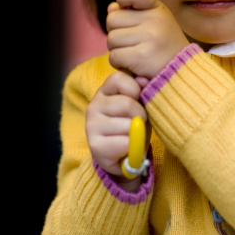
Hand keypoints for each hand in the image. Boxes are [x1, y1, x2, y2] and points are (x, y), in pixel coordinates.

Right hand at [86, 70, 149, 191]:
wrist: (126, 155)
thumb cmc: (135, 124)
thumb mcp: (141, 104)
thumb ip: (142, 89)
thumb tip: (143, 80)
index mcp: (104, 90)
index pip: (118, 78)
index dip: (135, 89)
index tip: (138, 100)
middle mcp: (93, 106)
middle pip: (127, 104)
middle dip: (141, 115)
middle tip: (139, 123)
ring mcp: (91, 126)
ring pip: (128, 125)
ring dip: (138, 133)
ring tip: (133, 136)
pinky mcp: (95, 146)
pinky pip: (126, 143)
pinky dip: (134, 148)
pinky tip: (127, 149)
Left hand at [106, 0, 188, 80]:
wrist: (182, 72)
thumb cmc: (164, 46)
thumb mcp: (154, 22)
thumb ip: (132, 12)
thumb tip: (111, 8)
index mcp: (157, 9)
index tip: (126, 9)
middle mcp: (154, 20)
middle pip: (113, 19)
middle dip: (116, 32)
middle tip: (129, 41)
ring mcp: (149, 37)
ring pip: (111, 39)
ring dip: (116, 49)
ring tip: (132, 53)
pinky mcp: (141, 56)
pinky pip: (114, 56)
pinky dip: (118, 63)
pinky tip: (131, 64)